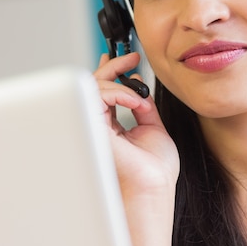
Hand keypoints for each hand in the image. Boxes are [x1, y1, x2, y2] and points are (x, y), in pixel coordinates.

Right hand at [94, 52, 179, 222]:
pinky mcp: (93, 128)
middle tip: (131, 58)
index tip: (131, 60)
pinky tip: (135, 102)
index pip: (104, 93)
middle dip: (112, 66)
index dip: (112, 71)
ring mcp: (94, 127)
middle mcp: (99, 126)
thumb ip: (142, 106)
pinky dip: (117, 92)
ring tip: (138, 93)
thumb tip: (137, 85)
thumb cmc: (154, 168)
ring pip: (91, 87)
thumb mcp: (152, 127)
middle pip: (93, 86)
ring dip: (116, 80)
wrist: (154, 186)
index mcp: (112, 127)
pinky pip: (96, 96)